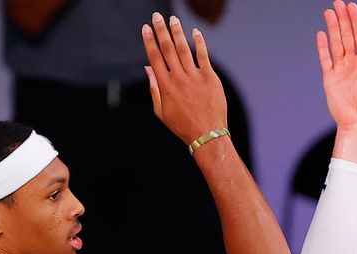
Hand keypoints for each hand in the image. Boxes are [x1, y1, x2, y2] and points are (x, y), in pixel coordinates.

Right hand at [142, 13, 226, 144]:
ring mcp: (195, 77)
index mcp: (165, 86)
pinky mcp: (210, 78)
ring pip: (184, 49)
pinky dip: (199, 43)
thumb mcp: (161, 111)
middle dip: (161, 31)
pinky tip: (195, 32)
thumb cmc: (183, 125)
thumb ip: (154, 88)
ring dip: (177, 33)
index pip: (154, 58)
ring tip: (173, 20)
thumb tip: (148, 69)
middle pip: (168, 49)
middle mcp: (178, 79)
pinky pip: (204, 56)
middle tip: (156, 16)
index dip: (149, 42)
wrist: (207, 134)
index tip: (146, 28)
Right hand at [318, 1, 356, 163]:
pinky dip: (322, 47)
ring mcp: (340, 70)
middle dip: (343, 20)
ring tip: (329, 13)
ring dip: (332, 28)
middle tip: (338, 3)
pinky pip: (325, 59)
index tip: (352, 7)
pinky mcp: (329, 78)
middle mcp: (353, 63)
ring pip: (335, 44)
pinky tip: (322, 34)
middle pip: (346, 36)